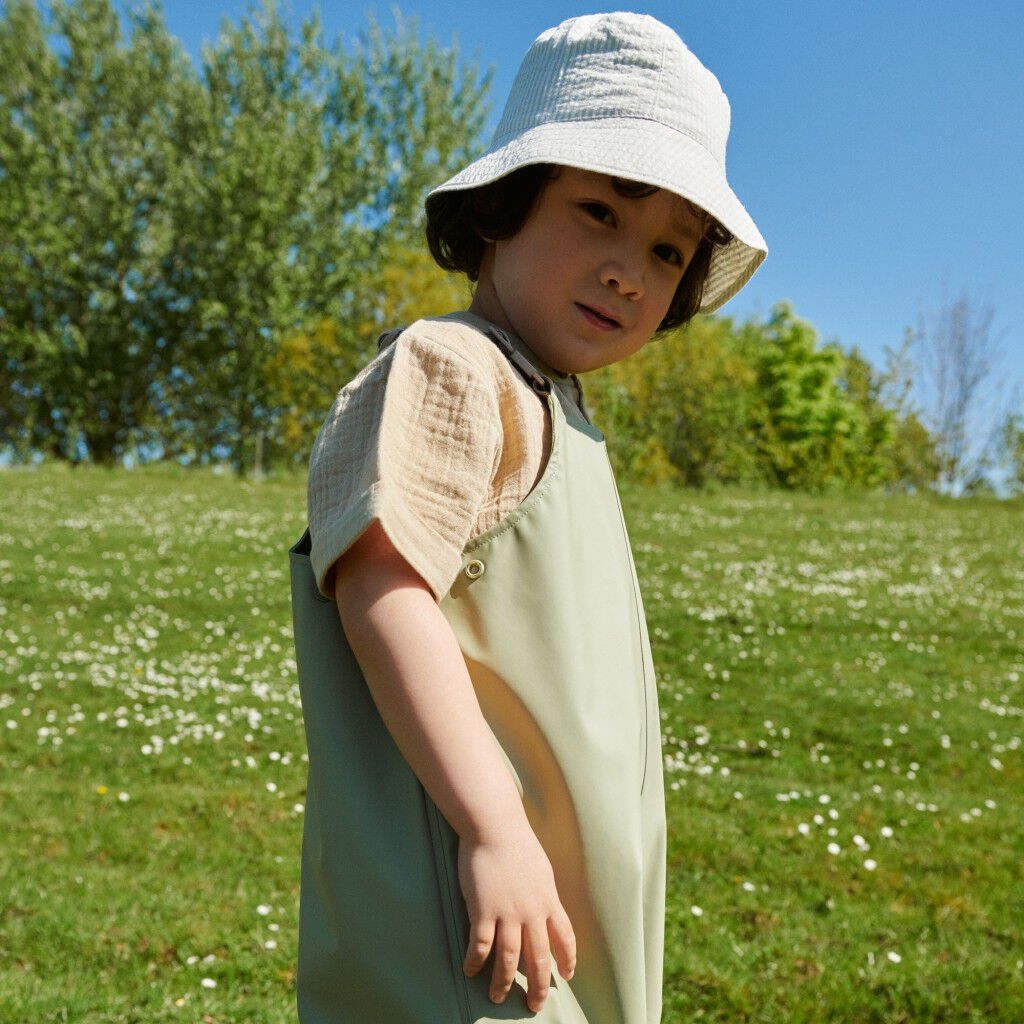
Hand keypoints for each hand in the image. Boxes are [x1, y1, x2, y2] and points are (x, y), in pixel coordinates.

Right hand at [458, 823, 576, 1013]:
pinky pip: (479, 946)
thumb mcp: (541, 869)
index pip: (565, 938)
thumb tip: (545, 907)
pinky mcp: (482, 910)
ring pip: (509, 959)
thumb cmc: (517, 842)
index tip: (566, 976)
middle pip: (539, 958)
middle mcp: (531, 912)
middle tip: (534, 1005)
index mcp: (548, 901)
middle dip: (539, 986)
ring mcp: (507, 913)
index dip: (567, 960)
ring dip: (503, 982)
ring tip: (497, 997)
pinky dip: (475, 962)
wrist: (495, 827)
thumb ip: (543, 892)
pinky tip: (469, 971)